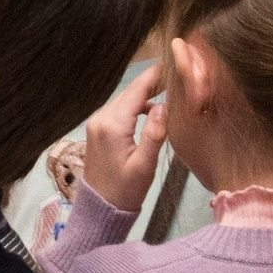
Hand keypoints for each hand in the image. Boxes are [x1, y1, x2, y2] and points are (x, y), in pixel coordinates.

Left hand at [80, 63, 165, 215]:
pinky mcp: (97, 131)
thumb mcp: (145, 165)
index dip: (155, 76)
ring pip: (123, 100)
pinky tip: (149, 110)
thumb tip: (163, 106)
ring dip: (143, 94)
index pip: (136, 91)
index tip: (173, 63)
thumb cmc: (125, 190)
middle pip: (129, 92)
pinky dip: (134, 106)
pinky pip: (118, 110)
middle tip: (176, 76)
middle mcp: (100, 119)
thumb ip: (155, 133)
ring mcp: (96, 124)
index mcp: (112, 125)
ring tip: (167, 90)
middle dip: (151, 82)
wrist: (100, 209)